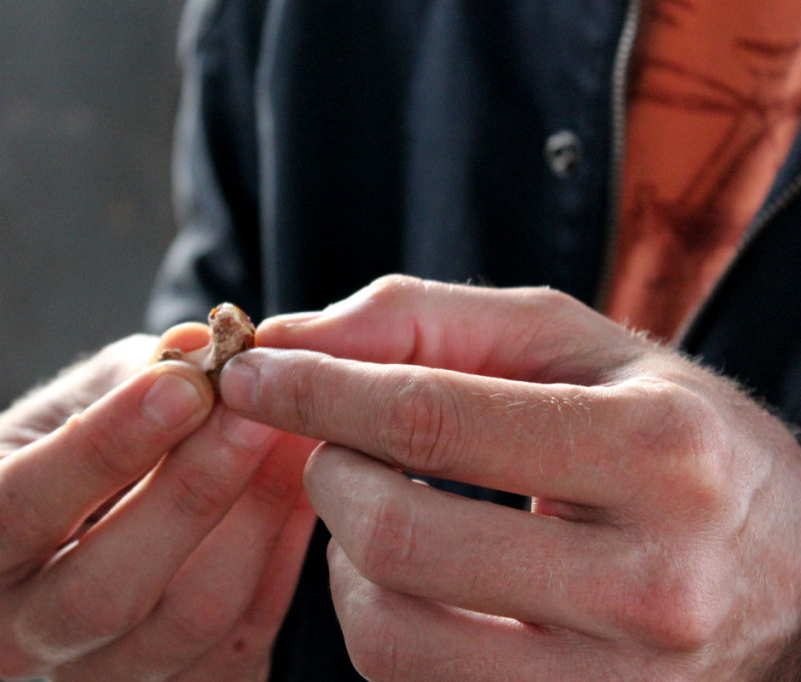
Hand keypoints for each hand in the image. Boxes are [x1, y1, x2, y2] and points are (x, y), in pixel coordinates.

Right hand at [0, 331, 315, 680]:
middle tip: (259, 412)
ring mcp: (93, 672)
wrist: (111, 496)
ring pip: (188, 618)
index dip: (105, 445)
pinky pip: (240, 640)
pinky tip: (304, 488)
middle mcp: (15, 626)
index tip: (186, 386)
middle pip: (104, 587)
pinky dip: (280, 558)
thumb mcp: (96, 387)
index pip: (19, 507)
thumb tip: (200, 352)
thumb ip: (139, 373)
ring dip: (255, 519)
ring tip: (297, 436)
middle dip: (193, 491)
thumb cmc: (92, 429)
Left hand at [220, 275, 800, 680]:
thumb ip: (431, 322)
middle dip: (328, 475)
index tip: (251, 372)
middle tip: (334, 445)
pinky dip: (379, 619)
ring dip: (346, 557)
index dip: (315, 391)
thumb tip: (294, 337)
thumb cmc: (670, 438)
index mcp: (657, 453)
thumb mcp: (575, 347)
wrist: (788, 572)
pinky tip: (409, 574)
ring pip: (389, 634)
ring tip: (376, 507)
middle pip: (395, 535)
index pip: (430, 420)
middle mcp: (649, 582)